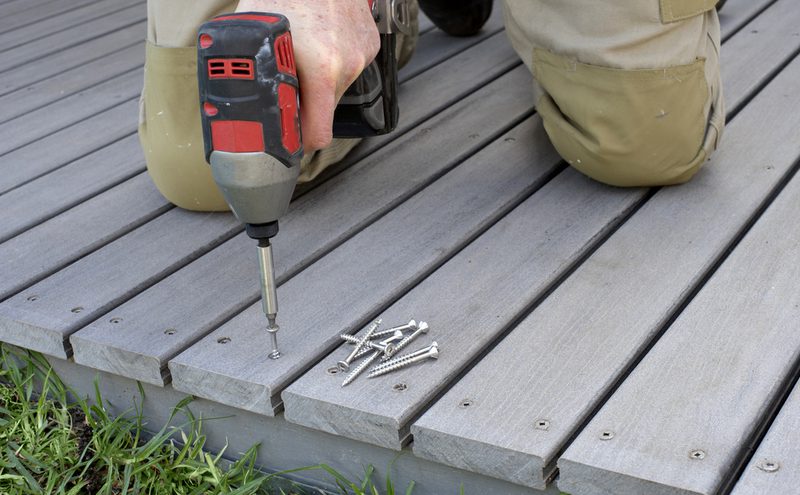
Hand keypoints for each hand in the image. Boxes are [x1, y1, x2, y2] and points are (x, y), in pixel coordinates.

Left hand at [235, 0, 379, 151]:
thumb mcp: (257, 34)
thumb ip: (257, 73)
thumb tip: (240, 103)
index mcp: (321, 71)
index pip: (318, 135)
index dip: (300, 142)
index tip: (289, 142)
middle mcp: (346, 66)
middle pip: (323, 111)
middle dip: (304, 105)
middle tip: (286, 87)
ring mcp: (362, 55)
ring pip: (336, 88)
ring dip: (318, 82)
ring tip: (304, 55)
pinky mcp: (371, 44)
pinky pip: (350, 67)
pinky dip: (334, 63)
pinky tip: (321, 42)